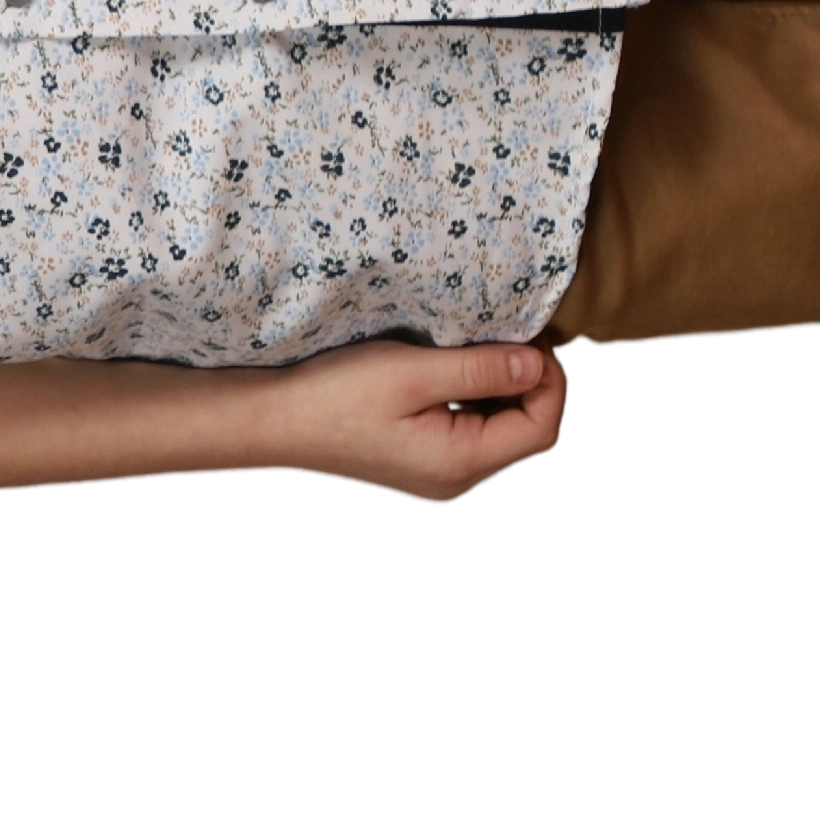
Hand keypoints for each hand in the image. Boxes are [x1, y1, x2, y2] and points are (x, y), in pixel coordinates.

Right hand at [262, 335, 573, 504]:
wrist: (271, 422)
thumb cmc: (334, 395)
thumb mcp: (411, 372)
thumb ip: (480, 369)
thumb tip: (537, 364)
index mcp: (459, 462)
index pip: (539, 427)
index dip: (548, 380)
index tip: (530, 339)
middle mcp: (455, 480)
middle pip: (523, 433)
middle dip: (528, 385)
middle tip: (511, 338)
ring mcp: (436, 476)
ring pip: (497, 433)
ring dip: (500, 392)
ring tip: (480, 351)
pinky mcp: (418, 464)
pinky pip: (468, 435)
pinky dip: (473, 402)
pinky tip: (451, 374)